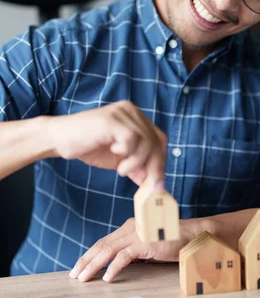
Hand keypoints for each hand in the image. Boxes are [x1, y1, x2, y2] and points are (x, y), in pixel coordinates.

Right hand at [47, 100, 166, 187]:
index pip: (158, 139)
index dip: (161, 161)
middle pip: (156, 140)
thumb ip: (136, 167)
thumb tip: (153, 182)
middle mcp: (131, 111)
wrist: (59, 139)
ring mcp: (122, 113)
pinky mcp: (112, 119)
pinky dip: (127, 153)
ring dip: (136, 162)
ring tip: (121, 169)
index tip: (158, 183)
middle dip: (155, 166)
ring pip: (146, 141)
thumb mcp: (118, 160)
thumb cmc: (88, 146)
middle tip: (149, 186)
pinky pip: (132, 138)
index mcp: (135, 118)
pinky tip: (114, 154)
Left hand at [69, 217, 192, 282]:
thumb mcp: (148, 245)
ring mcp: (137, 235)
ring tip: (83, 278)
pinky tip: (107, 277)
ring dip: (93, 265)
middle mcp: (130, 228)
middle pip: (101, 245)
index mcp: (129, 227)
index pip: (104, 241)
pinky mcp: (145, 243)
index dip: (90, 254)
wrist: (192, 235)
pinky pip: (124, 257)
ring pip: (108, 250)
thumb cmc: (173, 240)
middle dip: (86, 260)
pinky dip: (113, 267)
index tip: (79, 267)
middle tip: (74, 274)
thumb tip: (119, 264)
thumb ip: (134, 251)